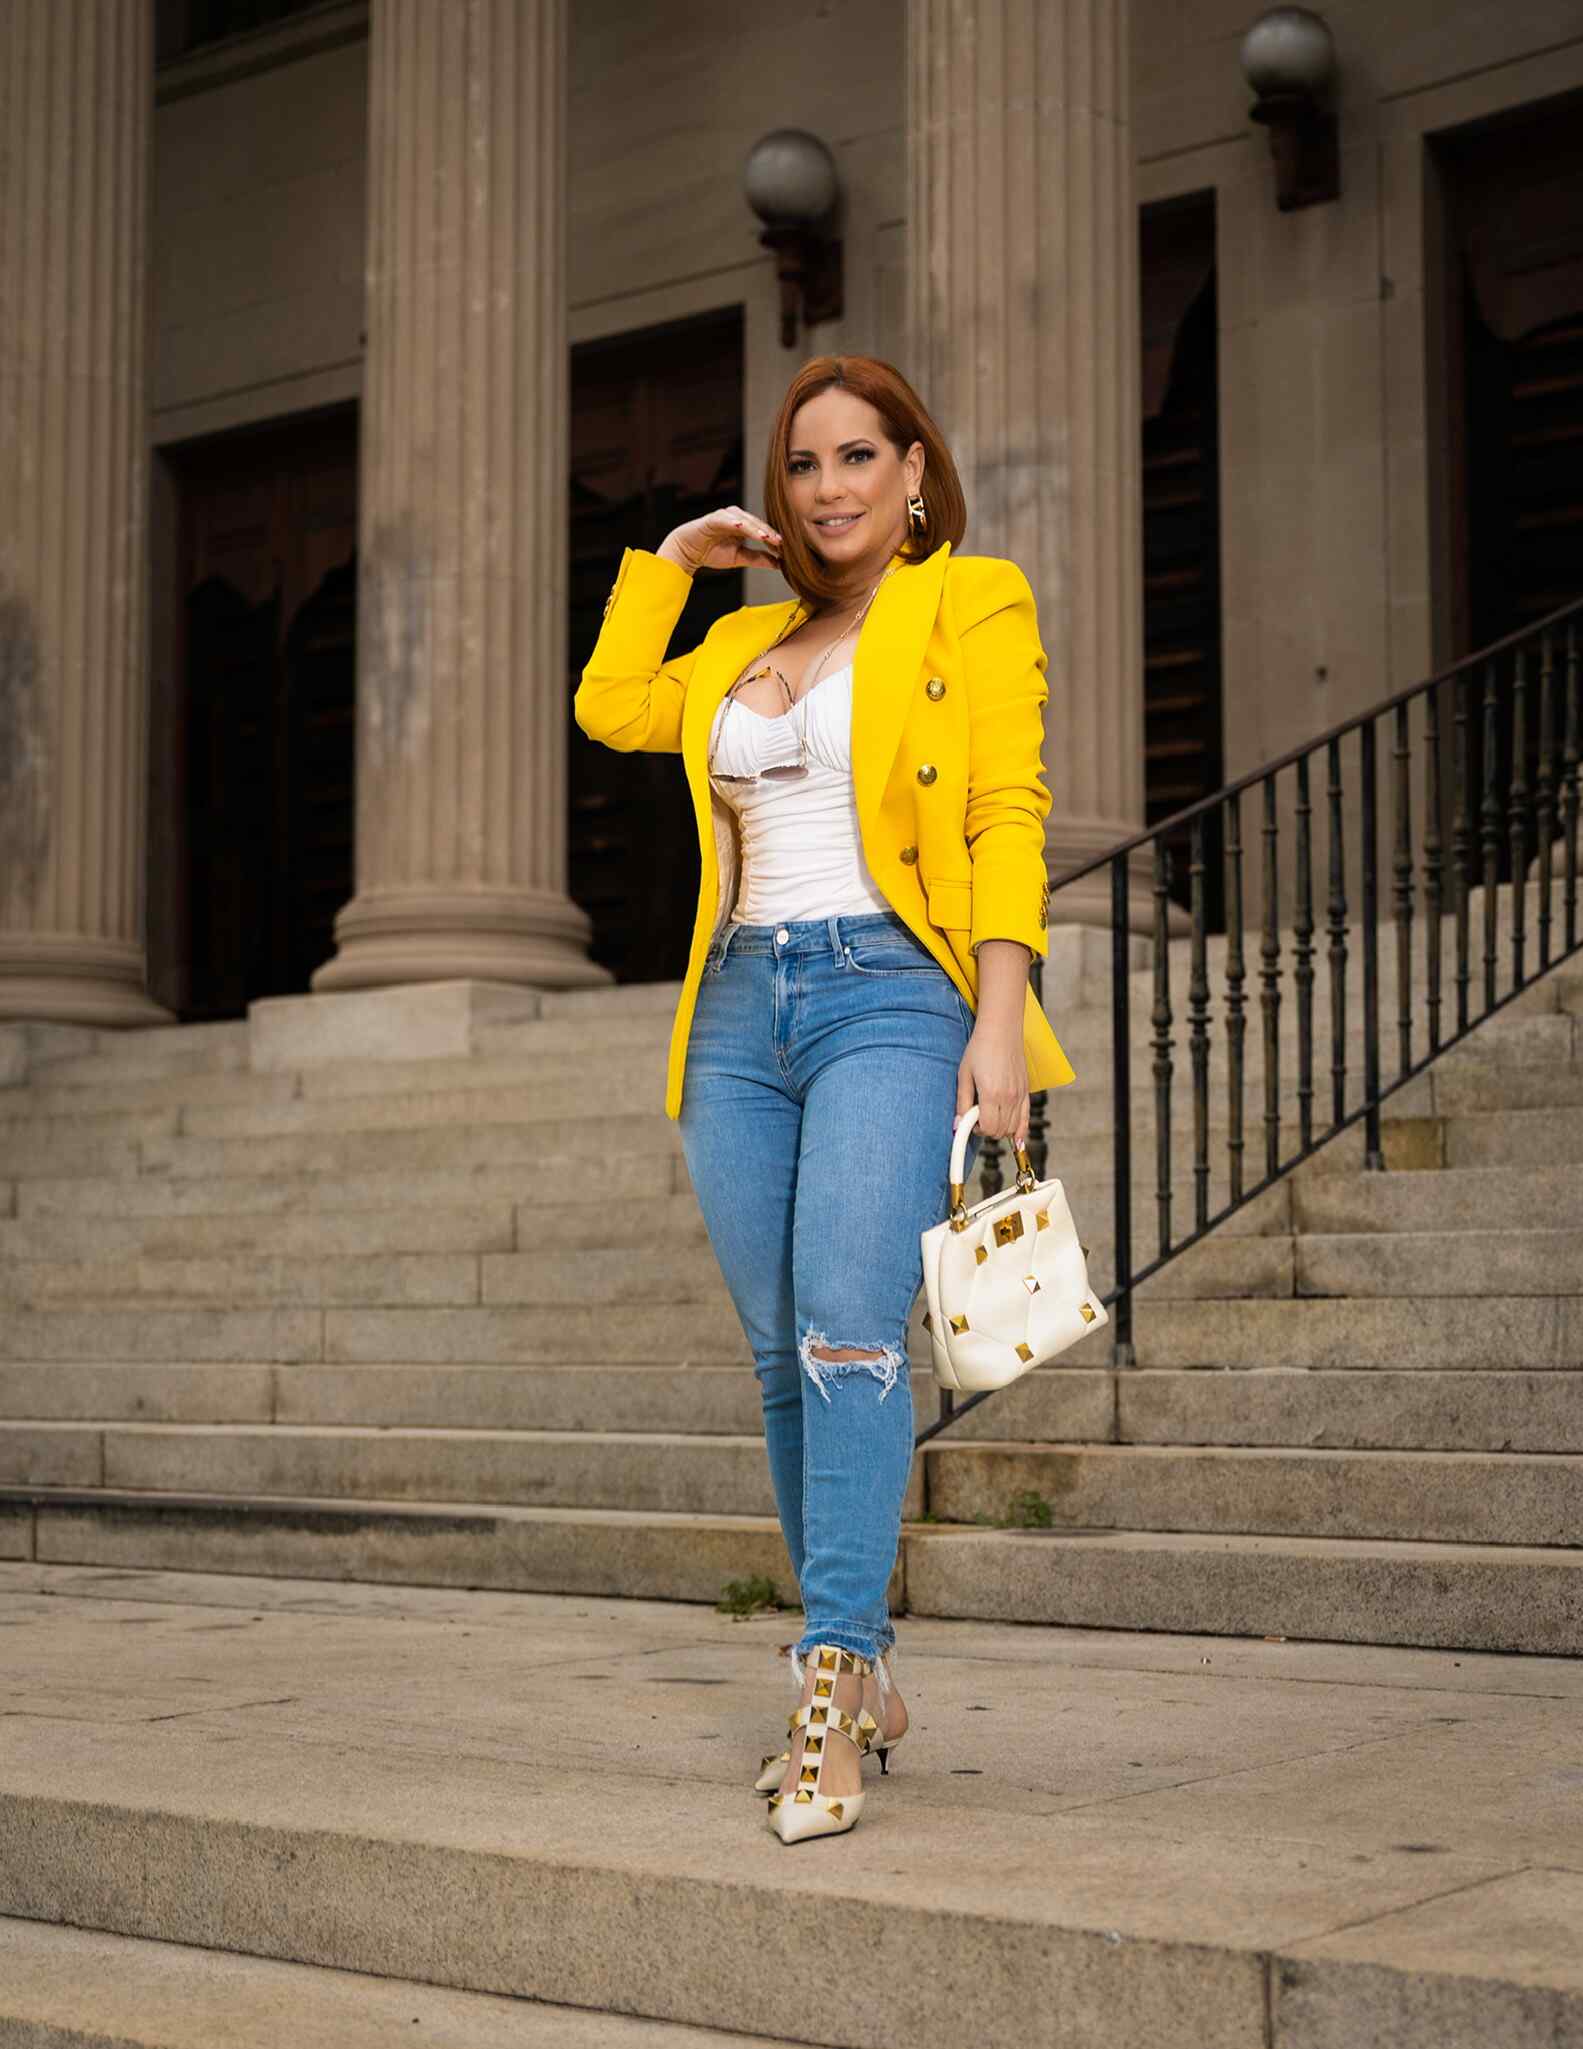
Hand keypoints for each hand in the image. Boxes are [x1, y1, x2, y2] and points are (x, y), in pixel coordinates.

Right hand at [657, 506, 781, 574]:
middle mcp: (737, 517)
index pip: (764, 531)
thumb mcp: (739, 559)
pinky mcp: (713, 518)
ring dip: (756, 528)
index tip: (786, 550)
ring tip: (766, 537)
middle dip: (769, 533)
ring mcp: (726, 516)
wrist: (687, 551)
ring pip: (745, 520)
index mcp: (745, 525)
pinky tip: (742, 527)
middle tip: (781, 543)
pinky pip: (726, 519)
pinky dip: (735, 522)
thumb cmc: (711, 552)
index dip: (774, 539)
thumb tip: (779, 564)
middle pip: (757, 524)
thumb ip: (758, 559)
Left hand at [955, 1021, 1030, 1149]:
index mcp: (991, 1094)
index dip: (976, 1129)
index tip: (970, 1120)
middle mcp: (1009, 1097)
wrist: (1001, 1030)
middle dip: (987, 1130)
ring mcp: (1020, 1095)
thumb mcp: (964, 1075)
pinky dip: (1019, 1130)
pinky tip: (1015, 1138)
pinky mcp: (1026, 1091)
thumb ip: (962, 1102)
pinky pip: (1026, 1119)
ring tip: (990, 1116)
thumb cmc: (980, 1049)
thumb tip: (958, 1126)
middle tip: (977, 1117)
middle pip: (1000, 1131)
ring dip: (1000, 1129)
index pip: (987, 1128)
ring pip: (1013, 1128)